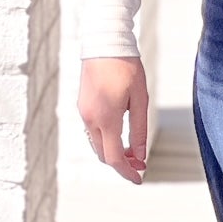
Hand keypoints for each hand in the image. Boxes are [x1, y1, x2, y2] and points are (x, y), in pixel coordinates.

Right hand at [77, 57, 149, 184]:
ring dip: (112, 152)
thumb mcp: (140, 99)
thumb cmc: (126, 67)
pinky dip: (105, 140)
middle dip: (121, 164)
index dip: (127, 172)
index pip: (114, 158)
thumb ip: (139, 130)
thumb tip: (140, 155)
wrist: (104, 42)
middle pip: (103, 154)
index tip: (140, 178)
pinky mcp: (82, 106)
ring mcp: (83, 112)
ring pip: (96, 144)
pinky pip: (92, 131)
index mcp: (106, 118)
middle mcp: (90, 119)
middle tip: (141, 165)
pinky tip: (120, 136)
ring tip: (133, 152)